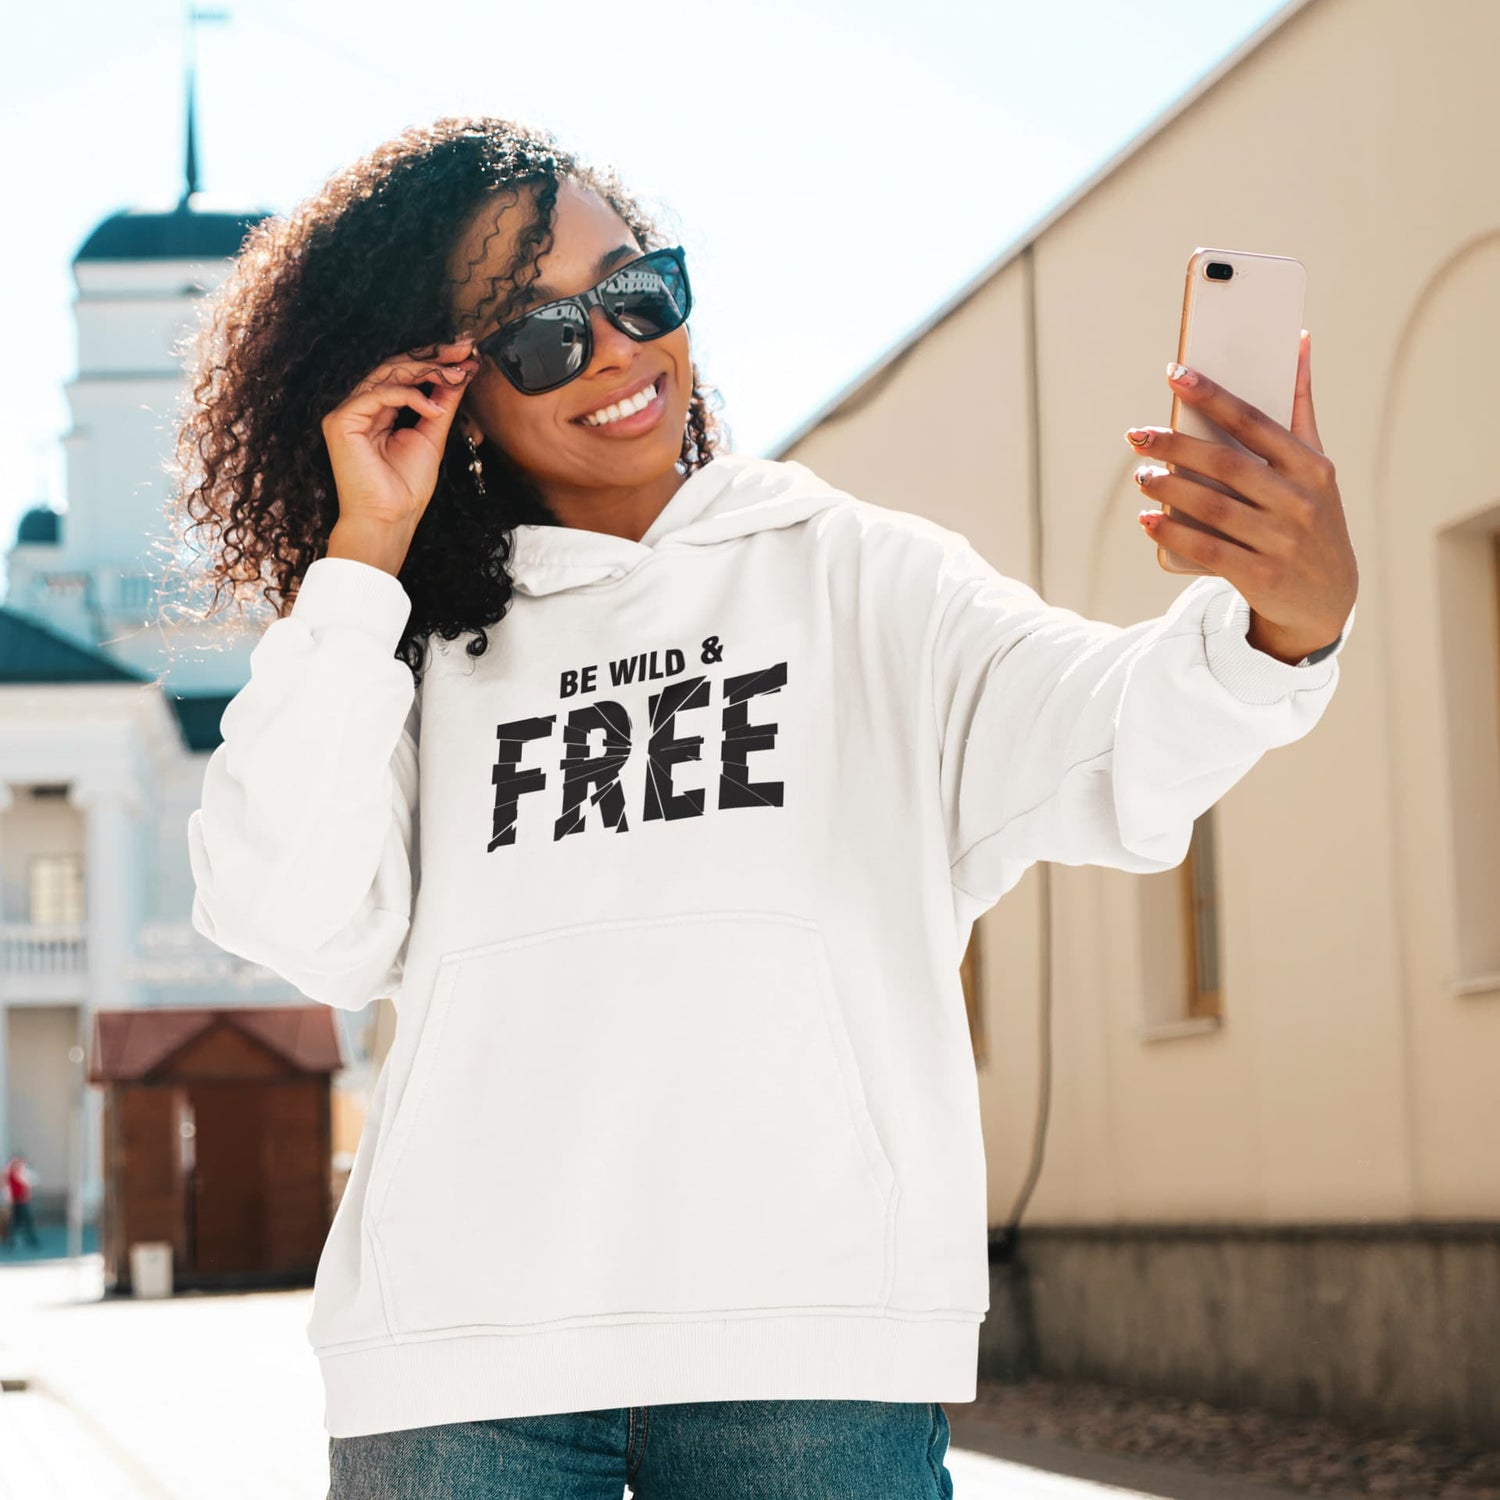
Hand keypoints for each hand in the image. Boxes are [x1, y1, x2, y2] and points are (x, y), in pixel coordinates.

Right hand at [320, 337, 479, 533]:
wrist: (389, 519)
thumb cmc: (406, 488)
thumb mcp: (433, 436)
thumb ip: (443, 404)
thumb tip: (461, 374)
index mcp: (379, 410)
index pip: (406, 374)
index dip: (436, 361)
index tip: (468, 354)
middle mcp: (361, 406)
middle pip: (396, 367)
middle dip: (434, 356)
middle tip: (465, 350)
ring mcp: (349, 412)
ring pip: (387, 374)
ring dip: (426, 370)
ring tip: (457, 375)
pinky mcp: (342, 421)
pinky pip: (379, 394)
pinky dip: (410, 397)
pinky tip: (434, 409)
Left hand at [1125, 330, 1358, 664]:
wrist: (1327, 598)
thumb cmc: (1311, 517)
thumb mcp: (1316, 468)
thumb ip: (1300, 408)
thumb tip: (1298, 339)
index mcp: (1312, 466)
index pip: (1254, 421)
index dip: (1212, 396)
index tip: (1174, 373)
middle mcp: (1299, 502)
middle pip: (1226, 465)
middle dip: (1175, 445)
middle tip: (1136, 436)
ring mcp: (1282, 542)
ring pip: (1212, 507)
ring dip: (1168, 488)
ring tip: (1141, 475)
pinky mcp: (1261, 577)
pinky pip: (1207, 550)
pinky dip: (1173, 533)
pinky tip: (1147, 519)